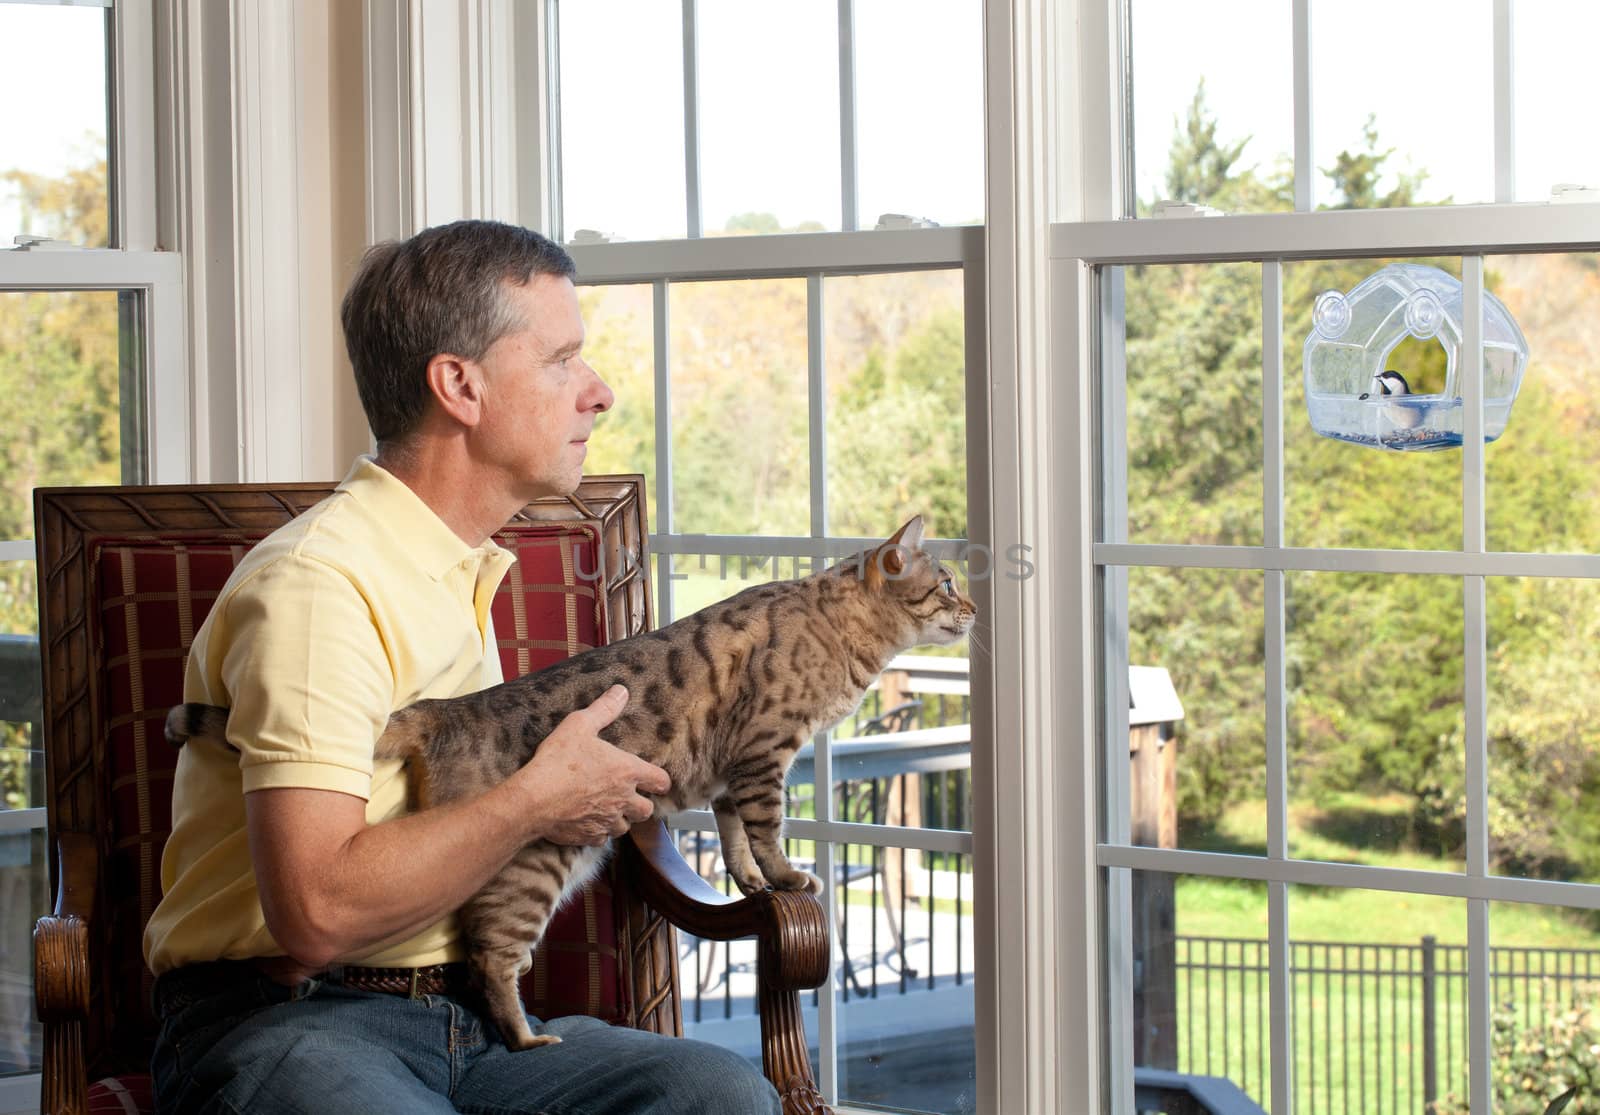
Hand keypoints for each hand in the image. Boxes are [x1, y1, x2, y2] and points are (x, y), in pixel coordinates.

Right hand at [520, 684, 671, 845]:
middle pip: (646, 810)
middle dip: (641, 804)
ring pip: (625, 826)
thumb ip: (604, 709)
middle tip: (628, 796)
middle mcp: (623, 799)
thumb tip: (621, 691)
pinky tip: (589, 821)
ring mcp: (607, 820)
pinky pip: (603, 838)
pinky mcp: (590, 836)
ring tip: (608, 808)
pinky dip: (599, 831)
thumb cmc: (558, 761)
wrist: (534, 800)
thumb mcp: (580, 725)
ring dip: (620, 818)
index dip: (659, 781)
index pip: (660, 782)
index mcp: (627, 771)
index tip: (655, 781)